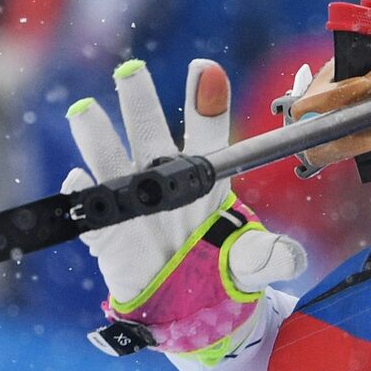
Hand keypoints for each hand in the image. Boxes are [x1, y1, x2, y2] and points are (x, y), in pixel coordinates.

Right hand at [64, 59, 306, 355]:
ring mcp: (131, 201)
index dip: (206, 101)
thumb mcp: (250, 262)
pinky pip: (90, 210)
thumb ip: (270, 257)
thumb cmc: (218, 263)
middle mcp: (162, 178)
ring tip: (85, 112)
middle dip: (140, 101)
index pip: (207, 131)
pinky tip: (78, 181)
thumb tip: (293, 257)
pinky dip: (82, 195)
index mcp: (203, 176)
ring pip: (111, 161)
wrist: (184, 301)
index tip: (206, 70)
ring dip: (97, 137)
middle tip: (131, 71)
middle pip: (150, 132)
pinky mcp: (107, 232)